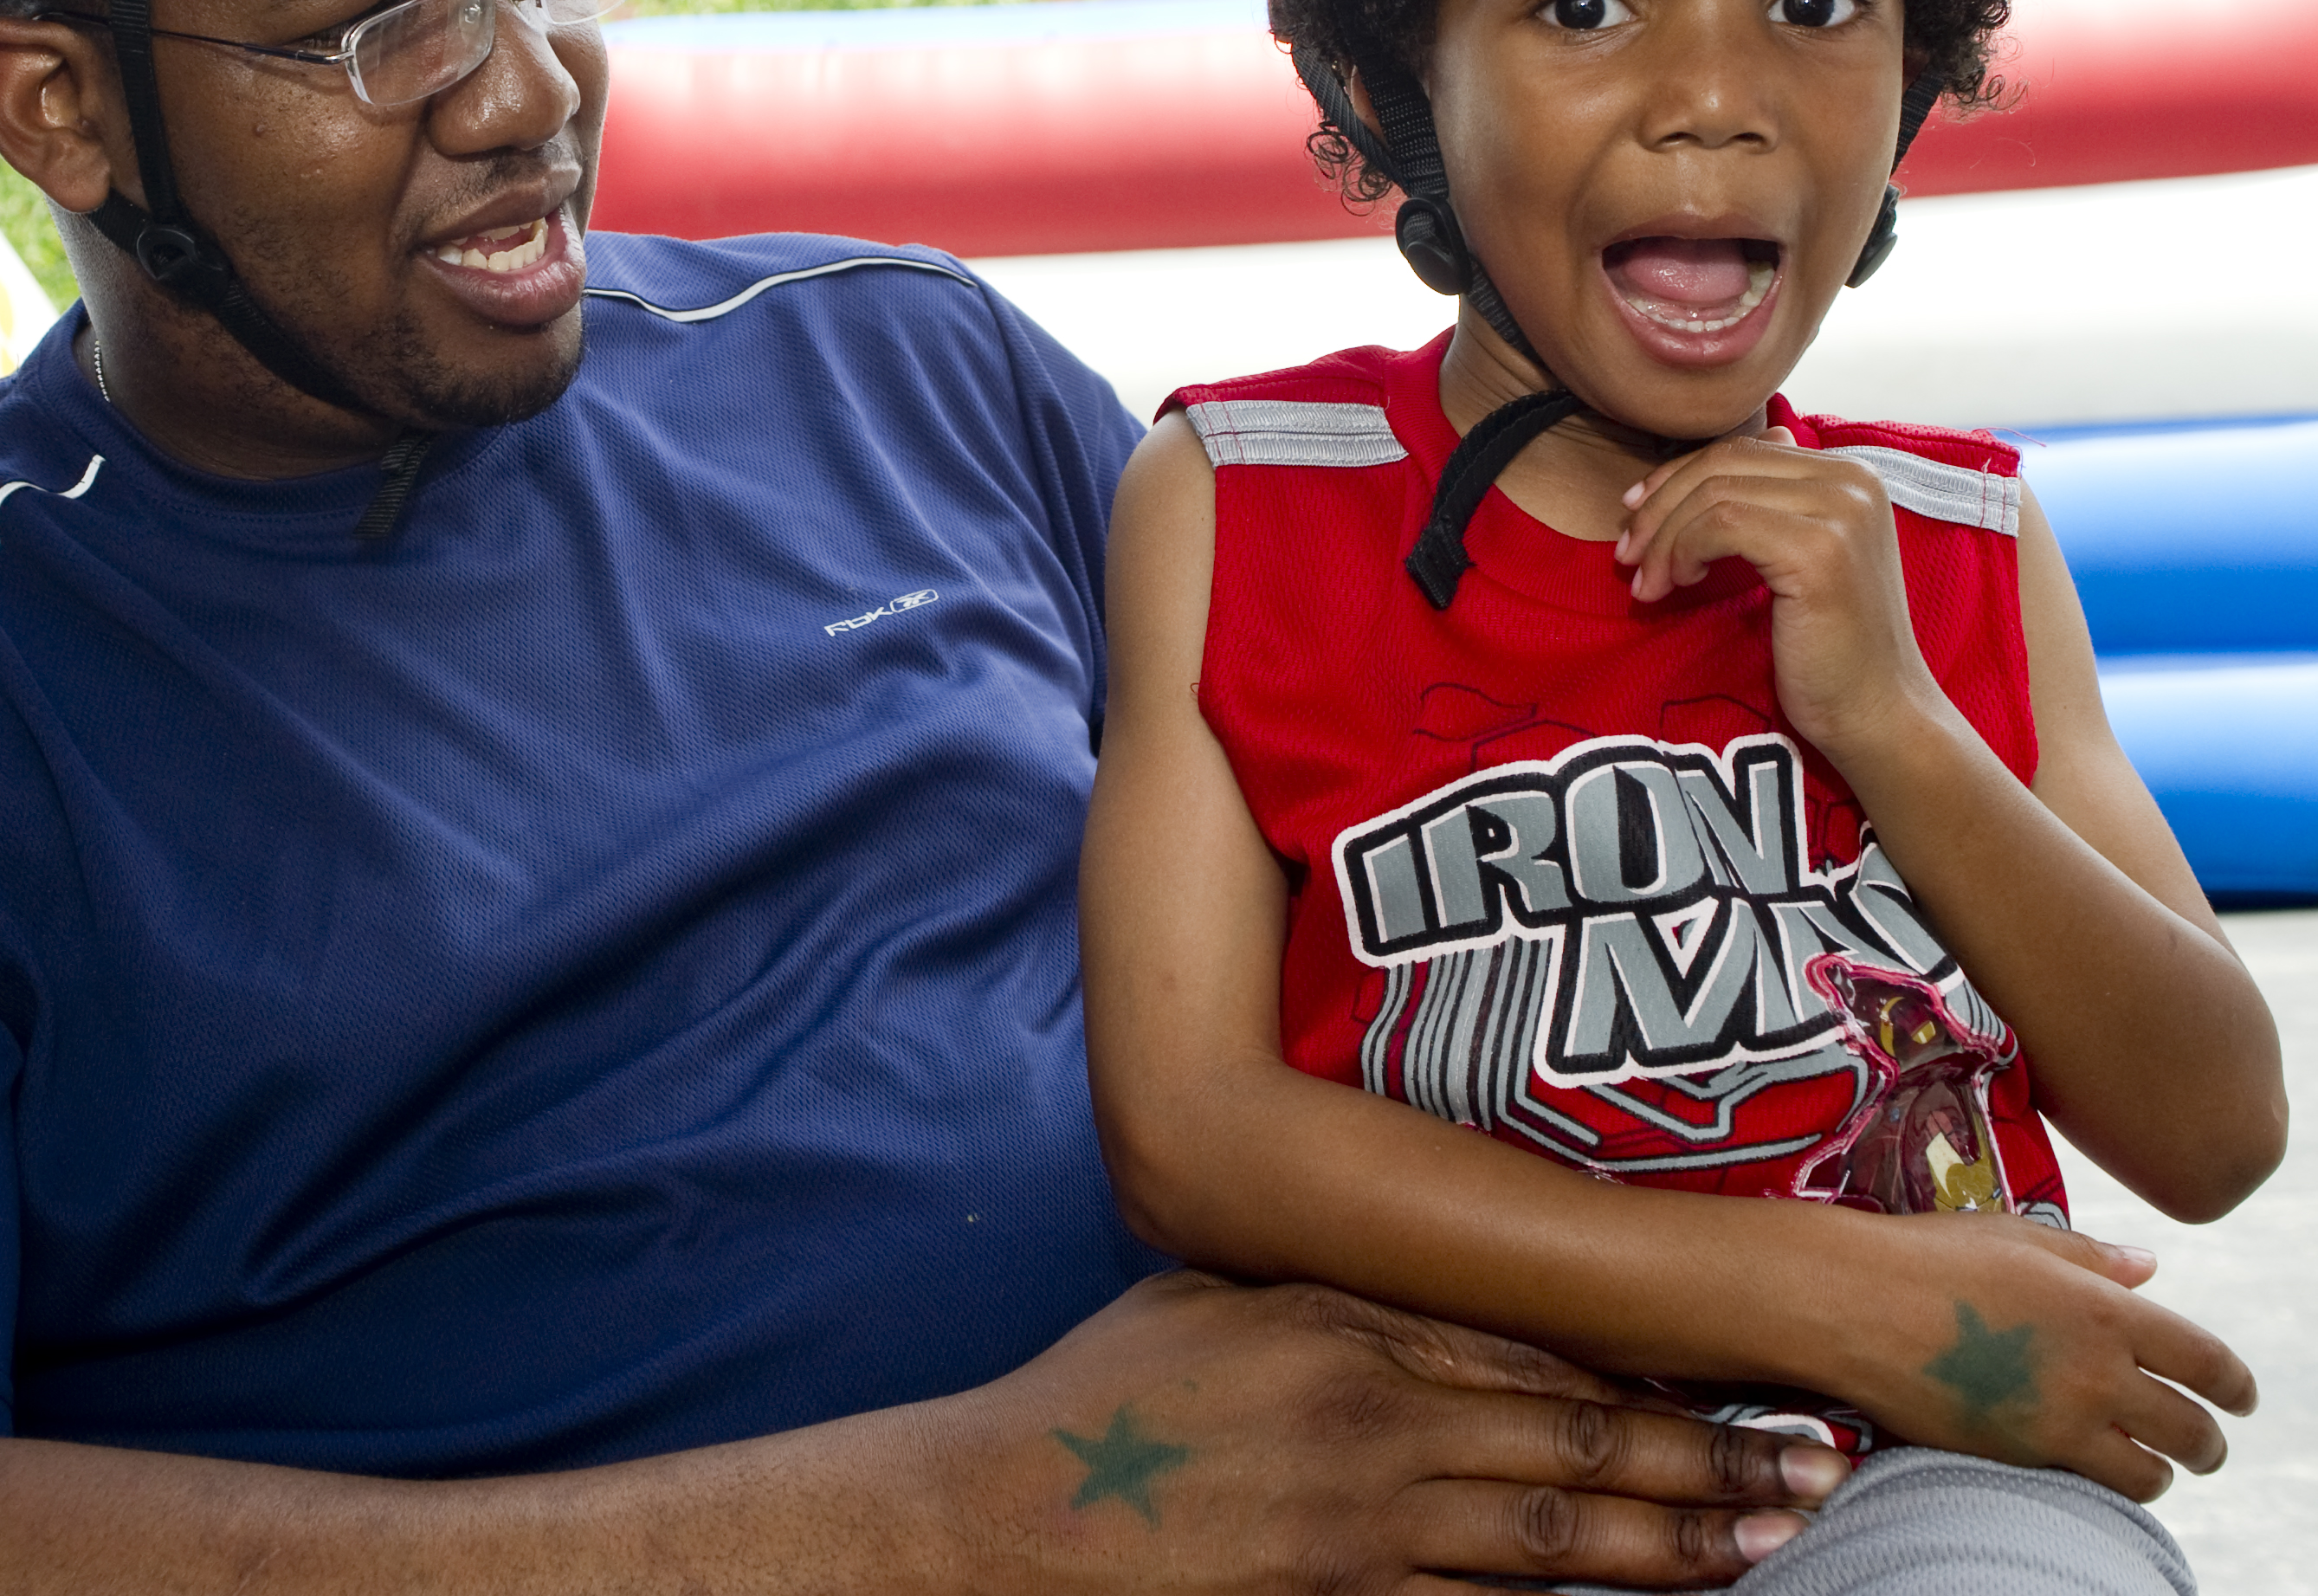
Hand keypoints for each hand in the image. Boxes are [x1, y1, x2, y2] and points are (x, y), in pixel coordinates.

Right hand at [932, 1273, 1842, 1590]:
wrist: (1008, 1514)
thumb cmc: (1102, 1401)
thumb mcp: (1216, 1302)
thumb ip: (1330, 1292)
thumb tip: (1437, 1284)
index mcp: (1342, 1325)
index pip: (1532, 1344)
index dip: (1650, 1363)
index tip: (1746, 1368)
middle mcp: (1369, 1419)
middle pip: (1575, 1442)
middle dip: (1710, 1457)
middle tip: (1820, 1465)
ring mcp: (1360, 1526)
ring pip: (1556, 1538)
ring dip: (1679, 1544)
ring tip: (1775, 1540)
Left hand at [1615, 430, 1941, 759]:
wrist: (1877, 709)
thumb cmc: (1832, 643)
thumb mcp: (1804, 554)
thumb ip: (1776, 499)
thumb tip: (1735, 449)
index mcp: (1852, 474)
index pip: (1739, 451)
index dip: (1674, 479)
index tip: (1634, 517)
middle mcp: (1853, 481)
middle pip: (1721, 465)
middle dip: (1658, 508)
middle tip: (1626, 554)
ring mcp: (1840, 512)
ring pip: (1713, 496)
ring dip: (1663, 540)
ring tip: (1648, 583)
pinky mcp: (1818, 551)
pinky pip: (1719, 526)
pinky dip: (1682, 552)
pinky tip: (1678, 584)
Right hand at [1799, 1212, 2251, 1497]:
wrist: (1848, 1302)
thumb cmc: (1925, 1256)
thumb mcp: (2015, 1236)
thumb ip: (2090, 1256)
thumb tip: (2148, 1270)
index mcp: (2104, 1307)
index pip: (2206, 1360)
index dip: (2236, 1385)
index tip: (2242, 1397)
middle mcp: (2097, 1370)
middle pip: (2191, 1428)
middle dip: (2207, 1443)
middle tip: (2205, 1445)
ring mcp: (2059, 1418)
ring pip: (2148, 1471)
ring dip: (2160, 1471)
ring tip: (2152, 1465)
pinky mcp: (2019, 1453)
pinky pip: (2088, 1482)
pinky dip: (2101, 1478)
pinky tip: (2086, 1460)